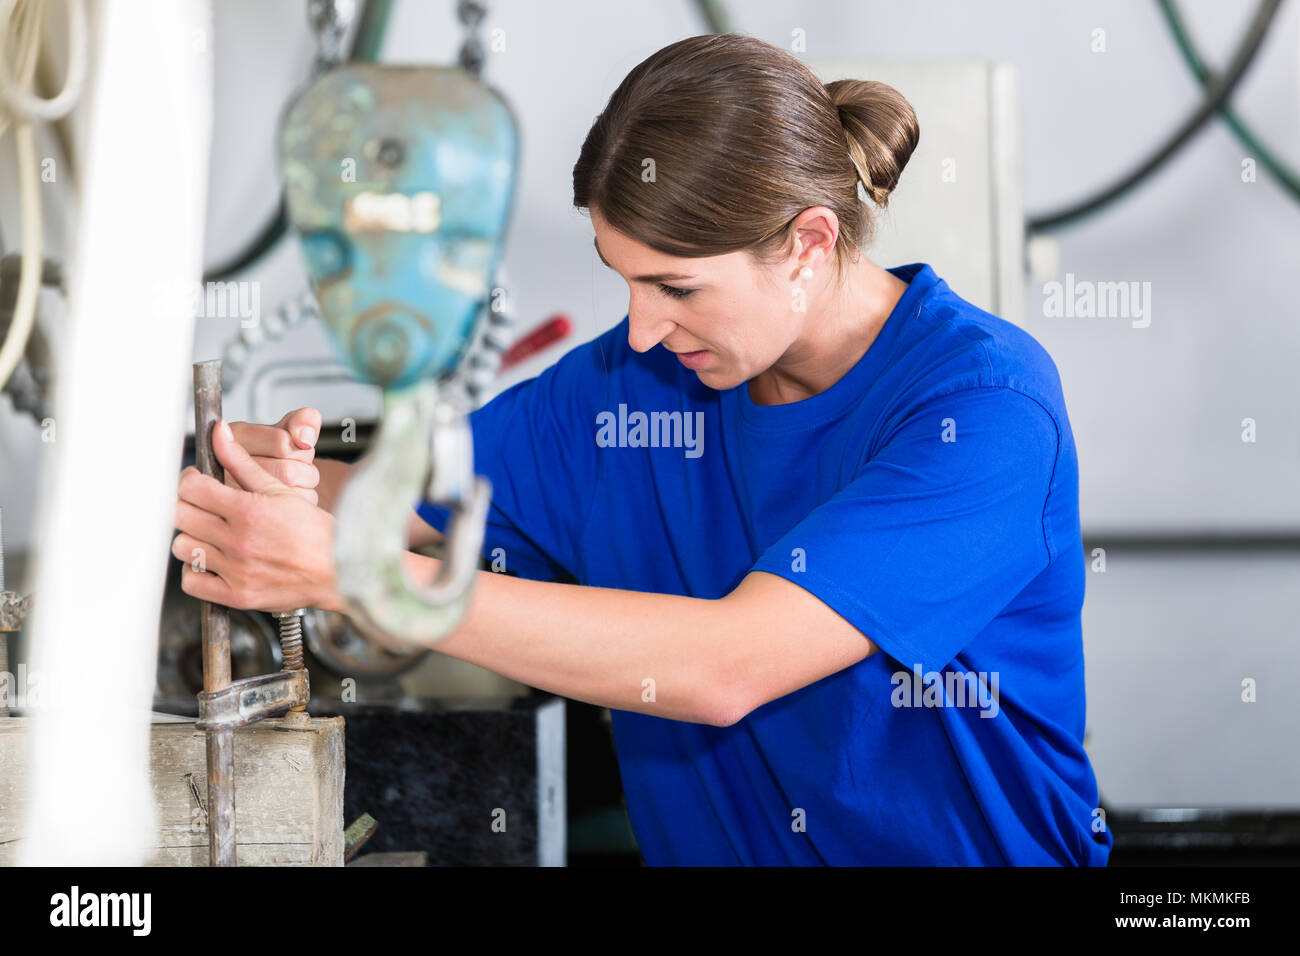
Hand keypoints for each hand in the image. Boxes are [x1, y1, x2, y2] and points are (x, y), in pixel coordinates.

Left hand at [173, 418, 342, 613]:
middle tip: (202, 505)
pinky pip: (192, 582)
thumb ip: (242, 460)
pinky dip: (196, 570)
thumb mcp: (279, 488)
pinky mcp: (236, 595)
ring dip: (192, 537)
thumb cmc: (312, 531)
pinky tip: (213, 560)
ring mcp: (236, 570)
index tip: (196, 482)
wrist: (337, 568)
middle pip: (180, 515)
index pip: (190, 488)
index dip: (189, 480)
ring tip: (210, 533)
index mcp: (248, 510)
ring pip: (182, 547)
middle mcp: (238, 541)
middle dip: (188, 505)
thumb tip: (220, 433)